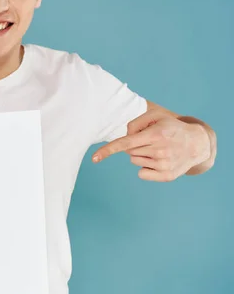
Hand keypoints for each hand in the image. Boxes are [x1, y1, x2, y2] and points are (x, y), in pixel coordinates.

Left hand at [92, 108, 210, 181]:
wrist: (198, 143)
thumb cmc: (171, 127)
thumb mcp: (155, 117)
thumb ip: (134, 124)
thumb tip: (124, 140)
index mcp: (155, 135)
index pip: (126, 143)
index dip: (108, 150)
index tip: (94, 158)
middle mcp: (160, 151)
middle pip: (129, 151)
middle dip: (136, 145)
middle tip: (152, 140)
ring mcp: (164, 165)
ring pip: (134, 161)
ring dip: (141, 155)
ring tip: (159, 149)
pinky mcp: (167, 176)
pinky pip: (141, 173)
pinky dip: (145, 168)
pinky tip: (160, 160)